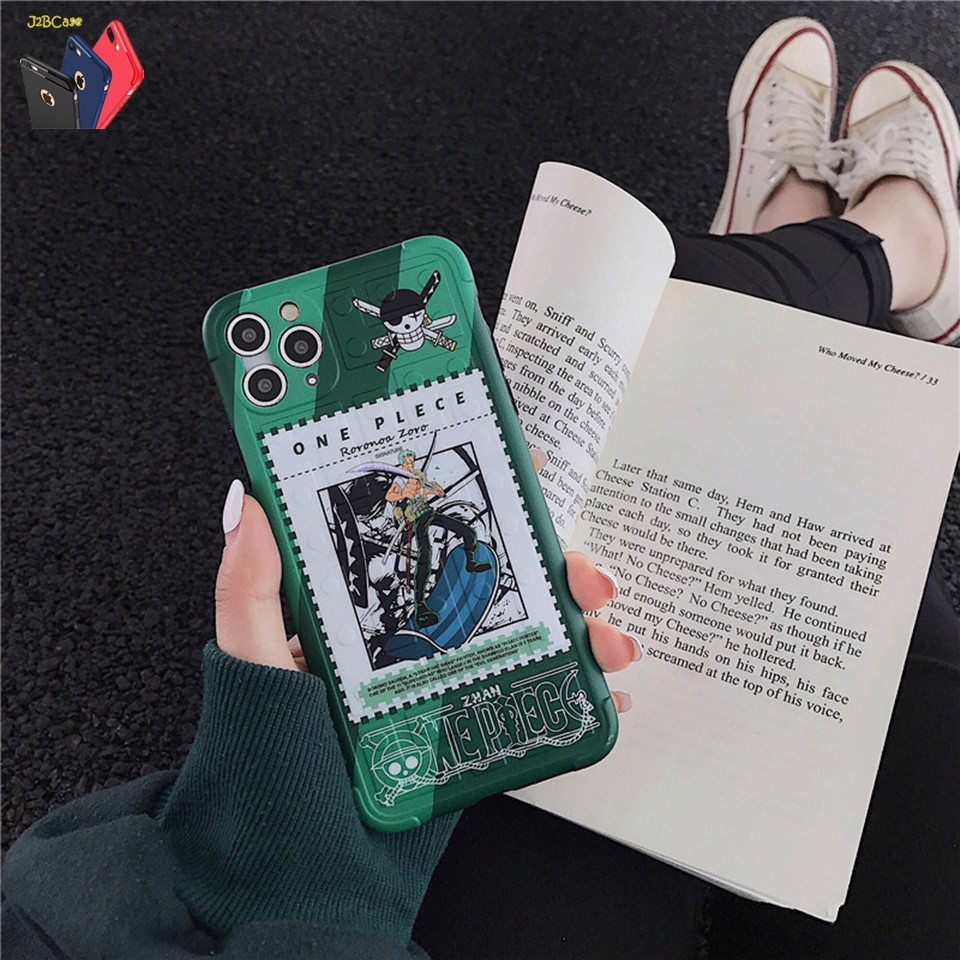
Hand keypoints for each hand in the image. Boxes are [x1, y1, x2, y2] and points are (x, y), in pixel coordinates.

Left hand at [216, 453, 640, 711]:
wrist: (304, 857)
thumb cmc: (272, 753)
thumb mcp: (254, 661)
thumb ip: (250, 589)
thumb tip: (249, 506)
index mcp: (374, 599)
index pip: (436, 528)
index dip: (488, 496)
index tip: (527, 471)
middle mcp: (424, 628)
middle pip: (506, 574)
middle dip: (560, 563)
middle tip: (582, 574)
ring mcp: (457, 673)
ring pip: (537, 627)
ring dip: (586, 621)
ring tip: (606, 638)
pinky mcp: (479, 718)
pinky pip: (543, 689)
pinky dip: (585, 683)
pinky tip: (605, 684)